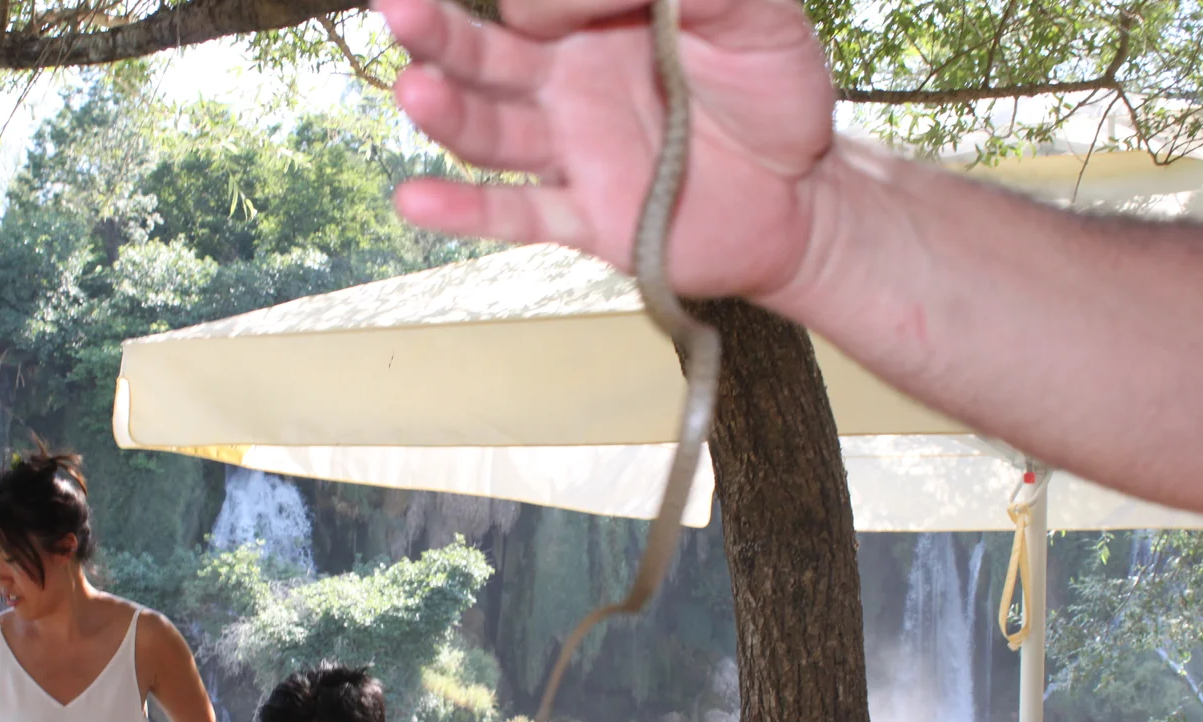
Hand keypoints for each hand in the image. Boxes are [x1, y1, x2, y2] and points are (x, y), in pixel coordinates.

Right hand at [379, 0, 837, 300]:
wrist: (807, 193)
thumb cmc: (774, 89)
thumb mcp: (753, 9)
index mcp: (598, 21)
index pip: (535, 0)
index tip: (548, 5)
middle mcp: (567, 82)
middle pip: (485, 56)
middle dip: (438, 32)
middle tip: (395, 6)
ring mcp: (571, 153)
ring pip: (493, 131)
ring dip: (448, 113)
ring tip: (412, 90)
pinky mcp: (586, 219)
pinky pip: (518, 216)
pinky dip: (467, 212)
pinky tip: (415, 200)